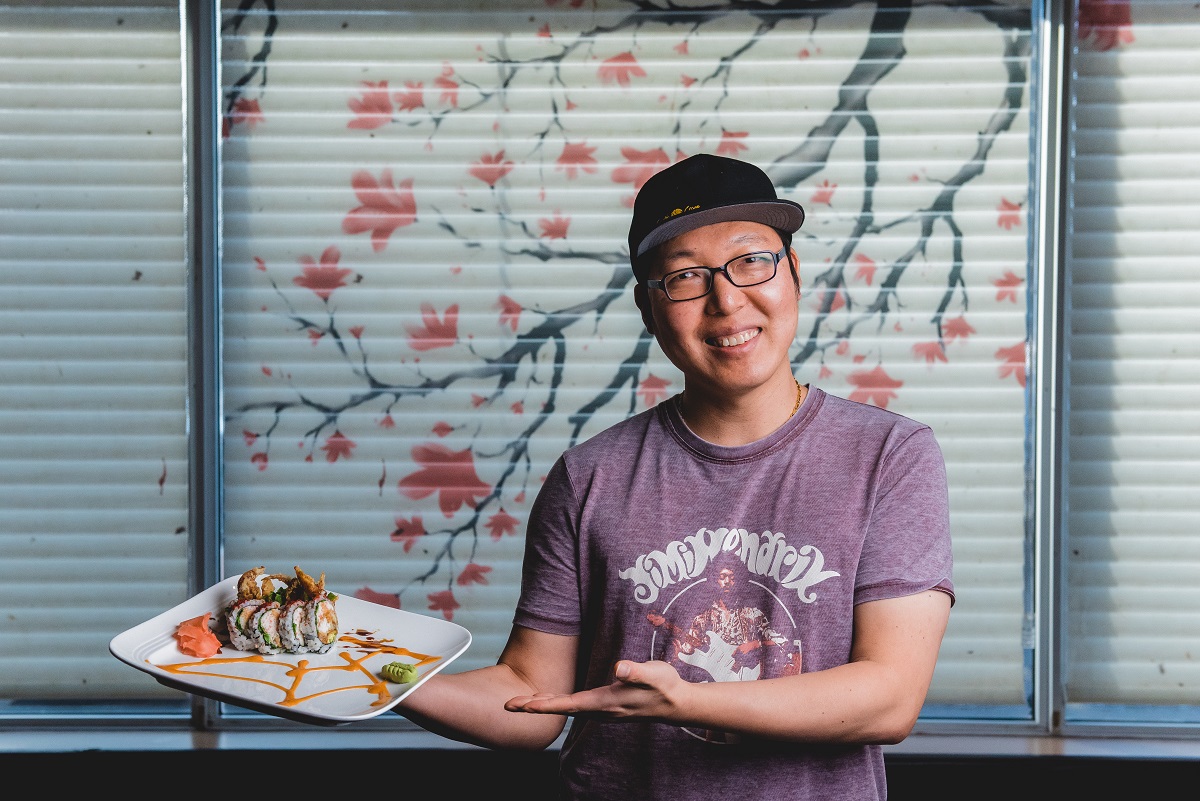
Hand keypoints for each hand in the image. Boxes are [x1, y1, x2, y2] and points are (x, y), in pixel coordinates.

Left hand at [504, 659, 684, 722]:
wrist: (677, 704)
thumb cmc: (665, 687)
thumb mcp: (654, 675)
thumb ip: (637, 672)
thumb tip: (620, 668)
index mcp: (605, 702)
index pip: (568, 705)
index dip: (543, 705)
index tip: (521, 705)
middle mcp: (600, 710)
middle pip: (560, 709)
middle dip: (534, 707)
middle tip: (507, 704)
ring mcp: (602, 710)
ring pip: (566, 709)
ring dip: (543, 705)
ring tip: (521, 702)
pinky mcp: (606, 706)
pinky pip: (574, 707)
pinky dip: (557, 704)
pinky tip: (550, 700)